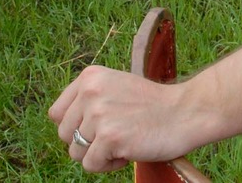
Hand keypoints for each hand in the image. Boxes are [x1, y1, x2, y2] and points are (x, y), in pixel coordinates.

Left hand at [49, 65, 203, 173]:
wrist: (184, 112)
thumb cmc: (151, 105)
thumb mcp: (114, 87)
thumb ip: (88, 99)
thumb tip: (61, 126)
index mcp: (89, 77)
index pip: (57, 114)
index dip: (75, 127)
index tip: (99, 126)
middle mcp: (90, 91)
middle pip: (64, 135)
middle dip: (86, 143)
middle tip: (115, 135)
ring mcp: (99, 114)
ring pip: (75, 152)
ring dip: (98, 155)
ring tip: (123, 142)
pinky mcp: (109, 137)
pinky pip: (90, 165)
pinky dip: (108, 165)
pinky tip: (128, 151)